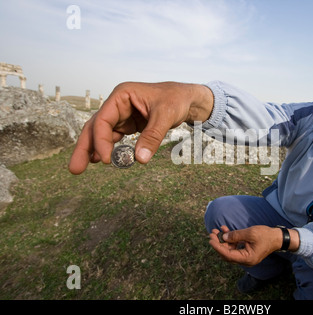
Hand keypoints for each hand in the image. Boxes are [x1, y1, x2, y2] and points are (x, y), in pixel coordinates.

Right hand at [68, 81, 212, 174]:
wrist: (187, 99)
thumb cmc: (176, 99)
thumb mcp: (165, 116)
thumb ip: (152, 136)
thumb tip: (140, 159)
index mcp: (122, 95)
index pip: (103, 119)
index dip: (100, 140)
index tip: (105, 159)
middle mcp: (118, 104)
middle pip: (95, 126)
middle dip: (84, 147)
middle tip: (75, 169)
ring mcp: (122, 115)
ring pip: (102, 134)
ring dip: (93, 150)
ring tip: (80, 168)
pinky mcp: (129, 125)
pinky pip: (114, 138)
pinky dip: (108, 149)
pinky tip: (102, 160)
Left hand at [209, 225, 284, 266]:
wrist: (277, 237)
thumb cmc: (266, 235)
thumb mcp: (250, 233)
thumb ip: (236, 235)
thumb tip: (224, 237)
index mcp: (247, 258)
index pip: (228, 255)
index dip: (218, 247)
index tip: (211, 240)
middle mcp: (245, 260)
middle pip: (227, 254)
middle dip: (218, 243)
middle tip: (211, 234)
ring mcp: (245, 256)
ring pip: (230, 250)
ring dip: (223, 240)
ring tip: (216, 230)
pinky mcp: (246, 251)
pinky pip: (235, 247)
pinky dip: (230, 239)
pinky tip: (225, 230)